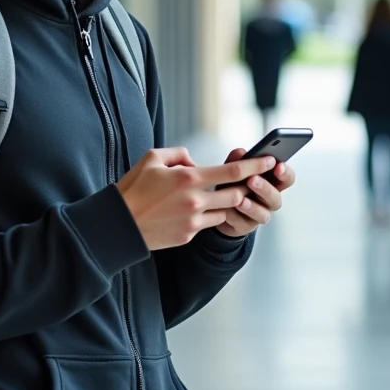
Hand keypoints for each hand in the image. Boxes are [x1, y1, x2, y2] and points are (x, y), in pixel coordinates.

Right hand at [116, 148, 275, 250]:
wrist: (119, 223)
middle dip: (245, 189)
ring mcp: (193, 221)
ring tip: (213, 197)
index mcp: (189, 178)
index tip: (270, 161)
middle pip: (236, 196)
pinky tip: (189, 211)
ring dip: (224, 205)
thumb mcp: (153, 157)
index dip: (255, 166)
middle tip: (249, 183)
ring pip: (224, 213)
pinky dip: (205, 216)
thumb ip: (179, 153)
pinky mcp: (187, 236)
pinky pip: (206, 224)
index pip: (232, 172)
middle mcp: (196, 201)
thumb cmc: (133, 186)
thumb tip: (195, 161)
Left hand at [215, 149, 295, 237]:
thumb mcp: (233, 170)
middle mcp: (269, 199)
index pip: (287, 178)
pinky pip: (244, 222)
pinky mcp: (247, 226)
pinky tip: (229, 209)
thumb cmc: (232, 185)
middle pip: (276, 196)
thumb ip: (237, 161)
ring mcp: (260, 214)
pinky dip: (236, 215)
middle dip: (265, 188)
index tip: (278, 166)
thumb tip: (240, 152)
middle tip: (253, 180)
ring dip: (252, 206)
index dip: (285, 173)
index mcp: (272, 182)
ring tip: (241, 200)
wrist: (219, 208)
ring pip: (263, 213)